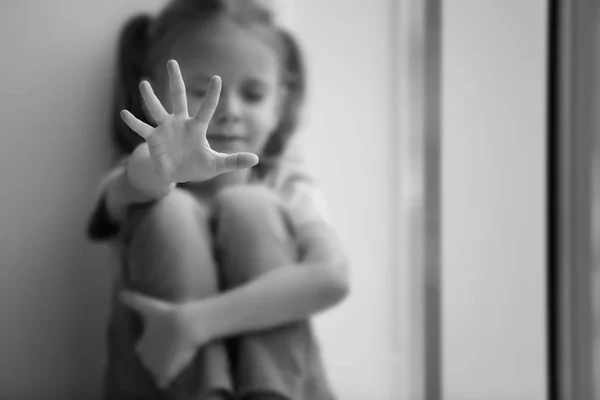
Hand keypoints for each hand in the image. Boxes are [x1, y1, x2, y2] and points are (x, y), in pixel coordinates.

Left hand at [119, 290, 209, 388]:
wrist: (187, 325)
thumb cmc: (168, 315)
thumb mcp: (149, 306)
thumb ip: (133, 301)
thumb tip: (120, 293)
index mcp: (140, 346)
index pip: (143, 349)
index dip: (154, 343)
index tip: (163, 337)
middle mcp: (145, 359)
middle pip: (150, 361)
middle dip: (157, 356)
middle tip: (171, 346)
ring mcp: (157, 367)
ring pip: (156, 371)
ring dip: (161, 367)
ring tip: (173, 358)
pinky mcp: (168, 372)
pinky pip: (162, 381)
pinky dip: (164, 380)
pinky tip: (168, 377)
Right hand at [120, 59, 258, 182]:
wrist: (177, 174)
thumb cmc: (198, 166)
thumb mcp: (217, 165)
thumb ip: (234, 161)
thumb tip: (256, 159)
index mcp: (197, 127)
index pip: (206, 109)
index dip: (211, 95)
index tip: (217, 79)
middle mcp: (180, 123)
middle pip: (178, 98)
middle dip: (175, 81)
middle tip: (172, 62)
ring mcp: (165, 129)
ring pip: (156, 109)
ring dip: (150, 98)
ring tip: (144, 83)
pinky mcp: (153, 139)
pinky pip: (142, 129)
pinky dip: (133, 122)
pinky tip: (124, 113)